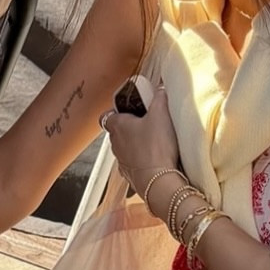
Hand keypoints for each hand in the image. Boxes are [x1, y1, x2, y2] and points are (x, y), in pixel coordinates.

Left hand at [104, 85, 181, 200]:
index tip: (133, 108)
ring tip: (156, 142)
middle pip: (118, 131)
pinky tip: (157, 159)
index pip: (108, 115)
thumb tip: (160, 88)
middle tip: (149, 122)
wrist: (158, 180)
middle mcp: (114, 144)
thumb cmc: (156, 146)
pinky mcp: (130, 175)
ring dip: (136, 145)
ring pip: (125, 148)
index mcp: (117, 126)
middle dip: (131, 127)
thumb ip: (160, 97)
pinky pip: (134, 164)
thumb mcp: (162, 114)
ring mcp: (121, 161)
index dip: (119, 110)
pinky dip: (142, 161)